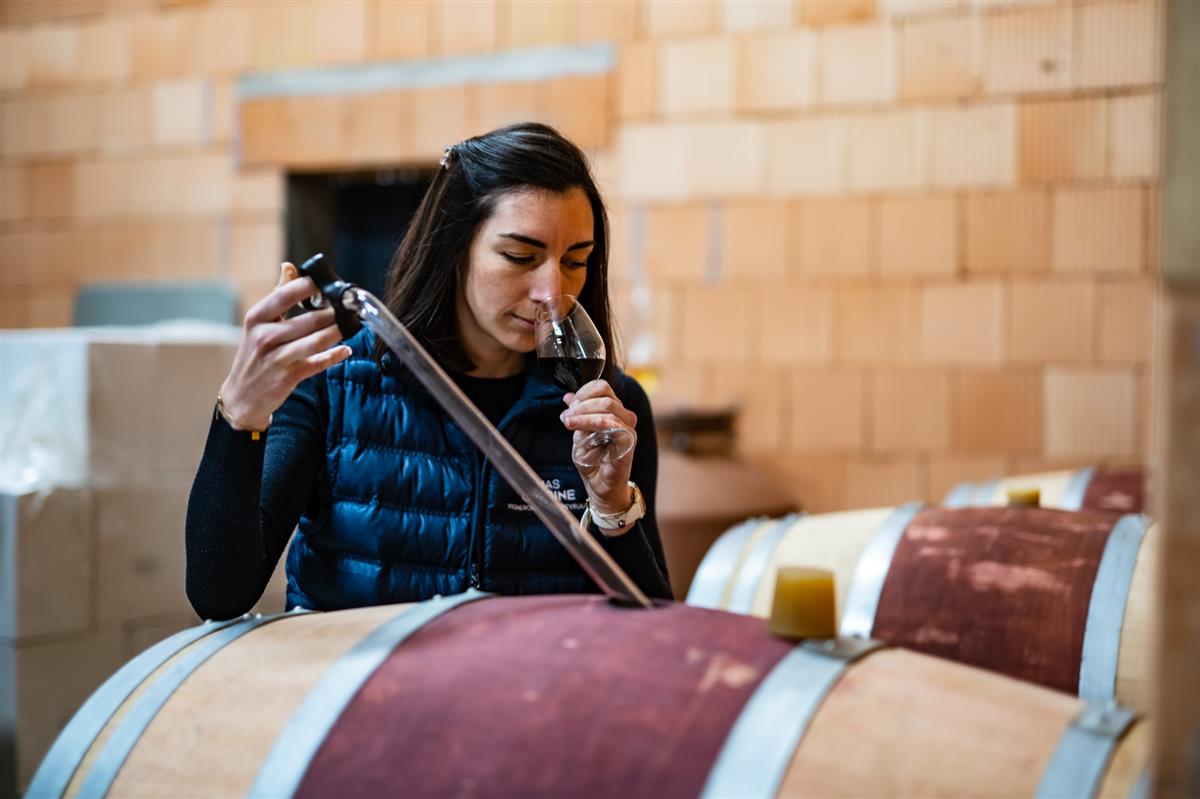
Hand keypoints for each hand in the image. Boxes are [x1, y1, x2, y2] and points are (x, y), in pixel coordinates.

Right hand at [218, 262, 351, 429]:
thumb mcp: (259, 323)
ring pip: (315, 342)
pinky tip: (345, 350)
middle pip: (307, 320)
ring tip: (351, 323)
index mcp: (257, 318)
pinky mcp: (288, 377)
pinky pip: (317, 364)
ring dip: (337, 332)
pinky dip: (334, 356)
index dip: (309, 286)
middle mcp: (264, 337)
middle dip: (333, 313)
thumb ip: (278, 295)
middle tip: (349, 306)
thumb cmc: (255, 354)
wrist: (242, 395)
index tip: (328, 282)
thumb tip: (289, 266)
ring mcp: (277, 358)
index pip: (285, 295)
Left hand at [560, 379, 636, 513]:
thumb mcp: (580, 433)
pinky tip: (579, 430)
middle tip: (567, 416)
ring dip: (584, 413)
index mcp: (614, 412)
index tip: (569, 404)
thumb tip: (567, 397)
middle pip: (605, 395)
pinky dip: (592, 424)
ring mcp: (628, 430)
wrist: (600, 487)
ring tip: (568, 423)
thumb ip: (577, 415)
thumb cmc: (593, 461)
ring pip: (608, 408)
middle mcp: (624, 418)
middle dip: (581, 403)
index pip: (602, 387)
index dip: (584, 391)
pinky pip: (614, 426)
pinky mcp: (628, 443)